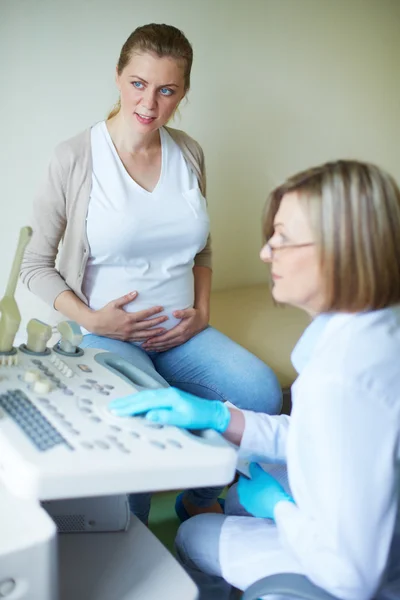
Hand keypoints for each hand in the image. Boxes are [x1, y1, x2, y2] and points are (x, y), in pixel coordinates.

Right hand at [87, 291, 168, 341]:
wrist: (96, 325)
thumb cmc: (105, 313)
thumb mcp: (115, 303)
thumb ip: (126, 298)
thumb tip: (136, 292)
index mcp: (128, 318)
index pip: (145, 314)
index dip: (154, 311)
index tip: (161, 308)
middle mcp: (130, 328)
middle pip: (148, 325)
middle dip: (158, 322)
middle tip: (166, 319)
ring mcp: (128, 335)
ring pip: (145, 335)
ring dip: (155, 333)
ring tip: (164, 331)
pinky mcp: (126, 339)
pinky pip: (138, 340)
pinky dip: (146, 339)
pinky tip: (152, 338)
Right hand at [108, 387, 230, 432]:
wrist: (212, 412)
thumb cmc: (198, 417)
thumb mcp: (183, 420)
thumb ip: (166, 417)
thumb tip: (149, 415)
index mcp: (169, 397)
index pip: (145, 402)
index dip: (130, 406)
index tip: (117, 410)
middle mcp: (167, 393)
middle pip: (142, 396)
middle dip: (126, 402)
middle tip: (111, 407)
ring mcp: (168, 394)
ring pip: (145, 396)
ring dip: (131, 400)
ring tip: (118, 405)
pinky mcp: (169, 397)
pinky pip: (150, 397)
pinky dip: (140, 400)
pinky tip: (134, 403)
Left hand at [142, 307, 207, 351]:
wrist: (201, 321)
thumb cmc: (194, 315)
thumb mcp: (190, 312)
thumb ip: (182, 313)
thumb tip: (174, 313)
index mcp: (180, 331)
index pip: (166, 336)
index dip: (157, 339)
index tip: (148, 340)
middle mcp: (180, 337)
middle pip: (164, 343)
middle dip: (153, 345)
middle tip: (143, 346)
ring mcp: (180, 340)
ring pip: (166, 346)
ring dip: (156, 347)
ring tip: (146, 349)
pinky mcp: (180, 341)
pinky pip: (169, 346)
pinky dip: (162, 348)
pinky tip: (155, 349)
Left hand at [237, 463, 293, 518]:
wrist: (277, 507)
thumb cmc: (268, 489)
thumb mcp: (261, 474)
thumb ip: (254, 468)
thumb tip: (251, 465)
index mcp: (241, 488)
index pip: (242, 477)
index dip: (249, 473)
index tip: (256, 471)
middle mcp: (242, 498)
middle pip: (246, 487)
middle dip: (252, 483)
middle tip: (262, 480)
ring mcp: (249, 507)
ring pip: (251, 496)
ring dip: (256, 492)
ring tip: (266, 488)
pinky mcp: (256, 512)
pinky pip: (257, 503)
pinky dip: (260, 499)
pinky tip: (267, 497)